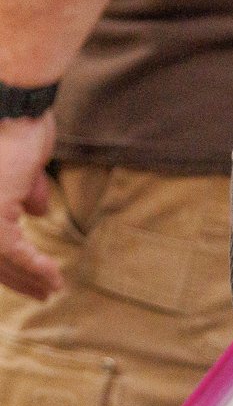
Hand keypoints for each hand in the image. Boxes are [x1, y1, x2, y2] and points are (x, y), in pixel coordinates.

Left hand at [0, 113, 60, 300]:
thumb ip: (23, 193)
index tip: (30, 278)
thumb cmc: (16, 129)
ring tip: (50, 289)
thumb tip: (35, 212)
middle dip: (15, 278)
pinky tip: (53, 277)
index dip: (6, 264)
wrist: (12, 111)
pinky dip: (35, 266)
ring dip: (28, 278)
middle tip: (40, 293)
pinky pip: (11, 250)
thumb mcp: (21, 169)